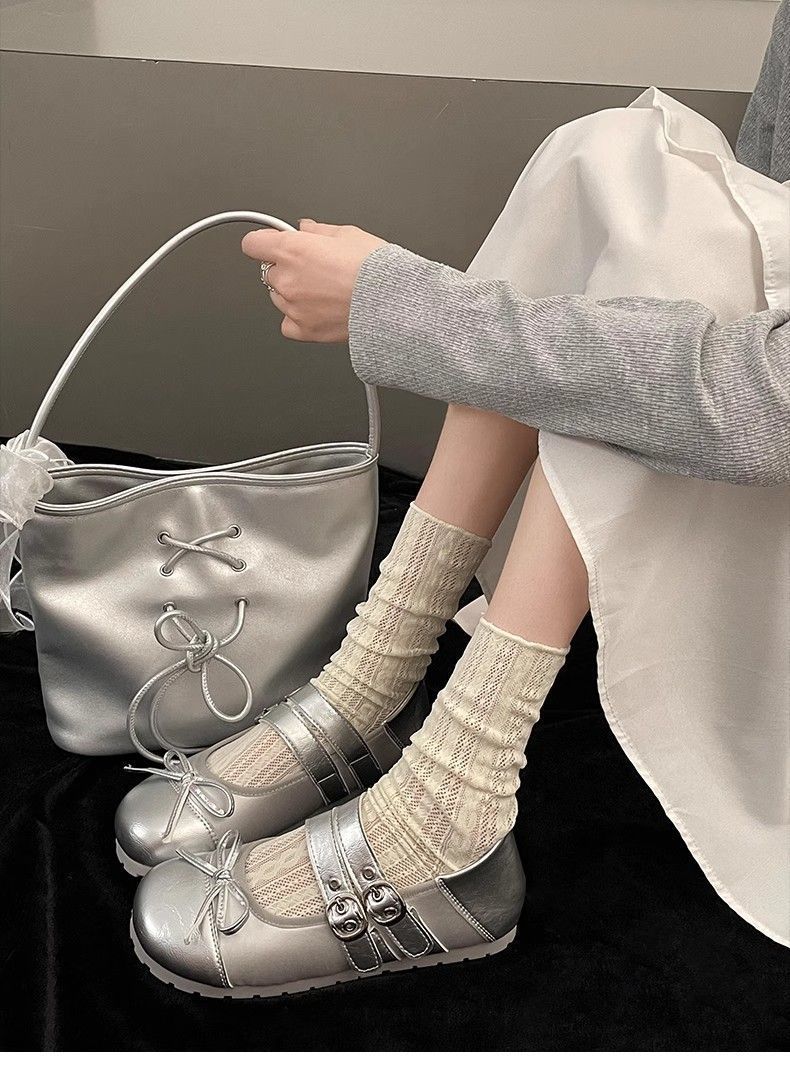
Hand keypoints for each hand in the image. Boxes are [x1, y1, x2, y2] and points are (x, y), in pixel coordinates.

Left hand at [241, 219, 388, 342]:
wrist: (393, 303)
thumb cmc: (377, 269)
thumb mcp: (349, 234)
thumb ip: (318, 231)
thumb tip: (305, 228)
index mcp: (293, 250)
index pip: (253, 244)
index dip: (264, 242)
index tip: (273, 244)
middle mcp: (287, 279)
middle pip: (268, 271)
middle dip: (286, 268)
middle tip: (314, 269)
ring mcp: (293, 307)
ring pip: (278, 297)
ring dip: (292, 293)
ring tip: (323, 291)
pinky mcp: (305, 330)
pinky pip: (288, 324)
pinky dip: (297, 318)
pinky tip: (317, 311)